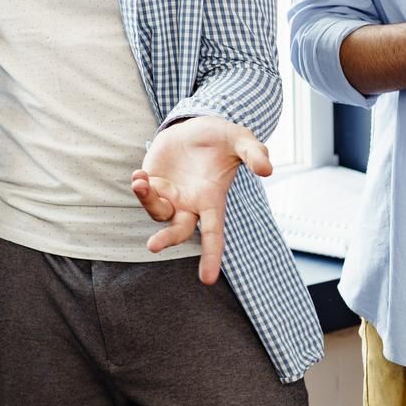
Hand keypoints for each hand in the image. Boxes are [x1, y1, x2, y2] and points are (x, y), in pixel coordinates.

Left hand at [129, 115, 272, 285]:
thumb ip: (254, 153)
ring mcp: (170, 194)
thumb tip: (267, 170)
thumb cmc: (222, 138)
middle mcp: (190, 204)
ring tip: (141, 181)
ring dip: (146, 200)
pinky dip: (138, 187)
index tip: (207, 280)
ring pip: (156, 212)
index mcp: (212, 201)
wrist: (196, 125)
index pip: (213, 234)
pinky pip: (143, 192)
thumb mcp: (241, 139)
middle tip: (153, 246)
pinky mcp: (153, 181)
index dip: (211, 256)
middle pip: (178, 231)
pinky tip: (138, 176)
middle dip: (167, 239)